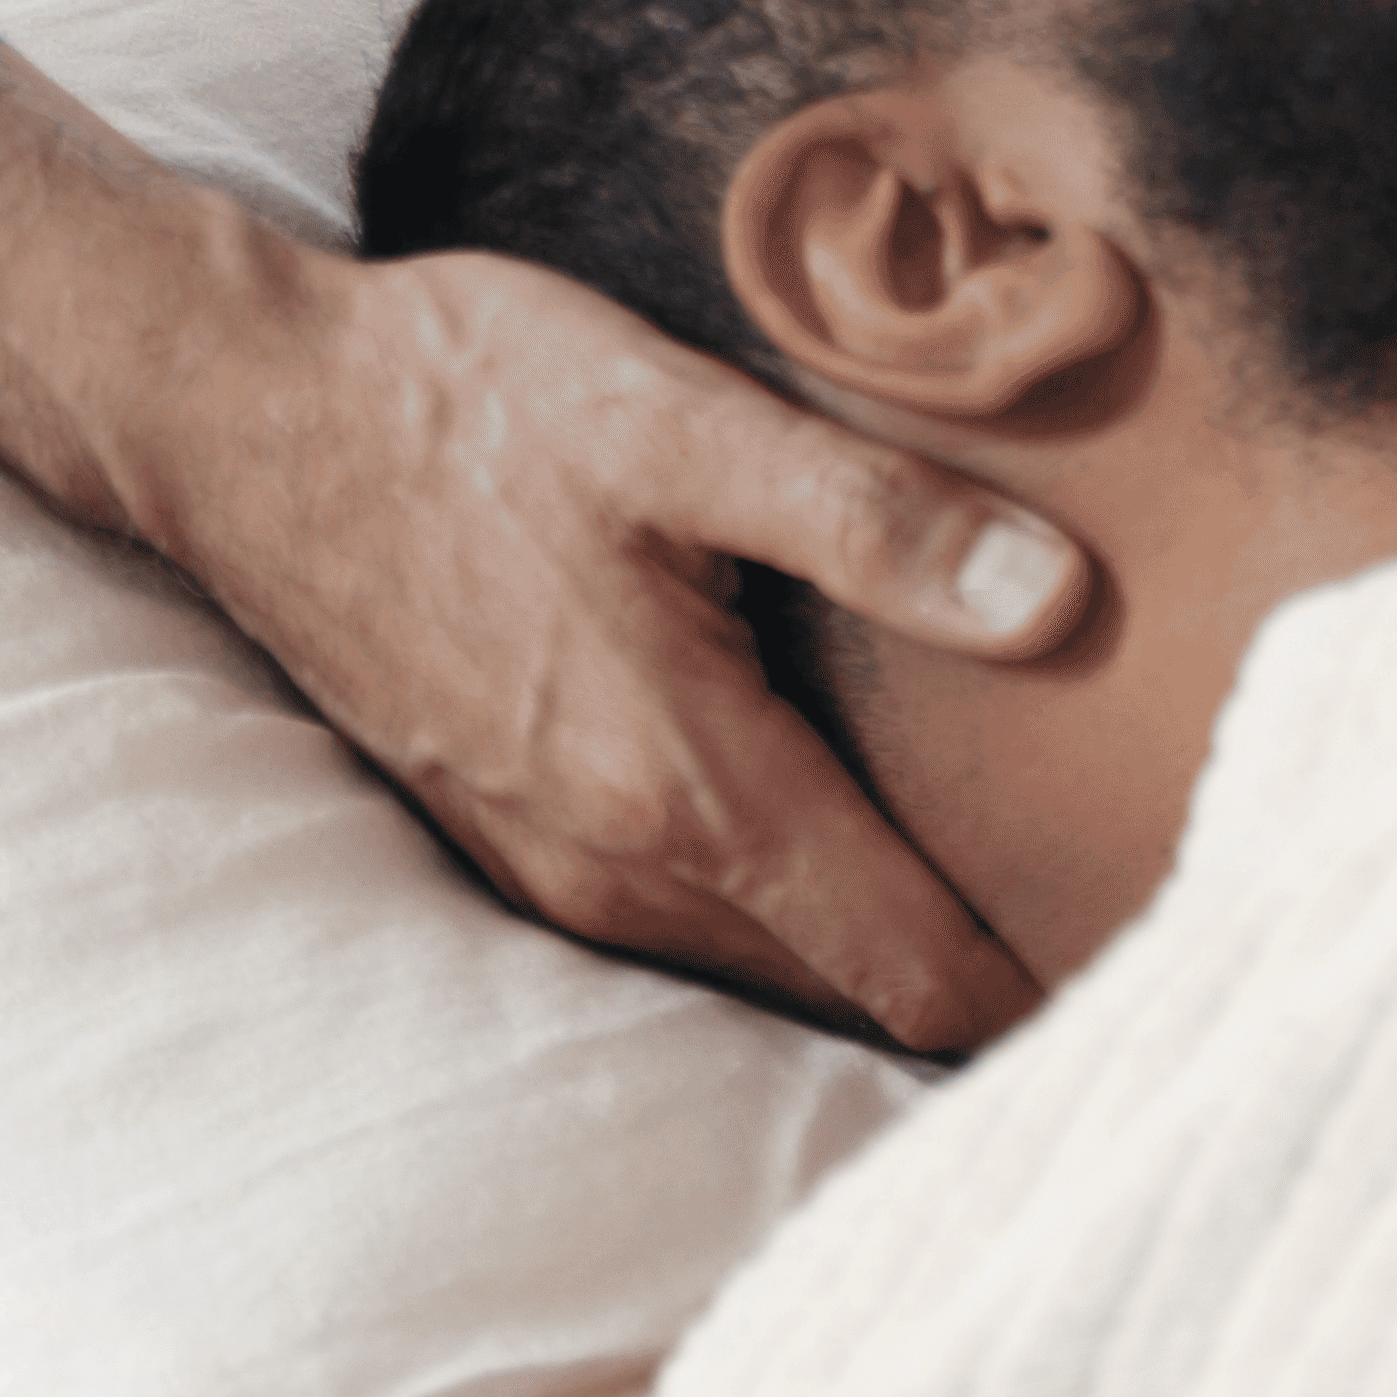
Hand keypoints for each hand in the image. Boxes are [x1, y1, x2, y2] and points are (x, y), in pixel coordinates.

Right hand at [158, 237, 1086, 1055]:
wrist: (240, 414)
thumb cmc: (461, 400)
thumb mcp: (677, 421)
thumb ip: (871, 520)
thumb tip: (1061, 604)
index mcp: (685, 788)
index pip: (913, 973)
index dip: (1042, 992)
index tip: (1155, 973)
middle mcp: (616, 869)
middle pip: (844, 996)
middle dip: (972, 986)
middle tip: (1110, 942)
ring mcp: (545, 865)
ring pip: (758, 968)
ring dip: (867, 956)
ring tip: (998, 904)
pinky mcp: (499, 833)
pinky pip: (675, 926)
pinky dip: (770, 917)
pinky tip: (827, 840)